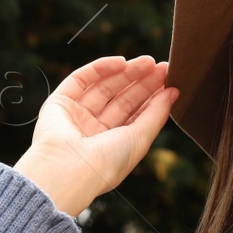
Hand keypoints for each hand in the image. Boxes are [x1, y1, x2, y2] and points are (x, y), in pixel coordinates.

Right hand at [13, 55, 177, 216]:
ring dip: (126, 73)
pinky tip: (121, 62)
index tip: (169, 82)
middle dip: (142, 82)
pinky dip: (100, 68)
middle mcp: (93, 131)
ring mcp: (75, 117)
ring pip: (103, 87)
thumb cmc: (107, 163)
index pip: (134, 116)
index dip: (152, 98)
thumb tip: (173, 93)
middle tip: (162, 67)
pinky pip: (81, 80)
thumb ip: (156, 114)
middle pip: (121, 100)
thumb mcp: (140, 138)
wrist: (69, 170)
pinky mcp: (59, 103)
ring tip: (148, 62)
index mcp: (111, 146)